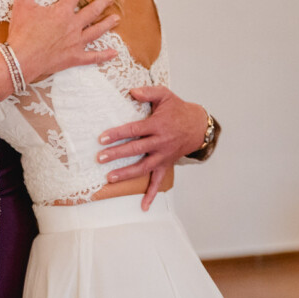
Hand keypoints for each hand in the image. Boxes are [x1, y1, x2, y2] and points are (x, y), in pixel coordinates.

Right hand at [6, 0, 118, 84]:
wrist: (22, 59)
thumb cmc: (22, 31)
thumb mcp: (22, 2)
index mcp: (62, 12)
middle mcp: (73, 26)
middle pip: (91, 12)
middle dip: (102, 4)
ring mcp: (75, 43)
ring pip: (96, 32)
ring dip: (106, 24)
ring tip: (116, 19)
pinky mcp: (74, 58)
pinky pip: (92, 57)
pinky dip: (103, 55)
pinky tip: (114, 53)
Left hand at [97, 86, 207, 209]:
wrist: (198, 126)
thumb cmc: (178, 109)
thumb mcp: (165, 95)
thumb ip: (148, 92)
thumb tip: (132, 91)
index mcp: (157, 125)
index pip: (134, 130)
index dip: (117, 134)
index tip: (102, 138)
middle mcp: (160, 142)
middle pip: (136, 150)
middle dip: (117, 154)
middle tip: (100, 158)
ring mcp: (163, 156)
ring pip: (144, 167)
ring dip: (127, 173)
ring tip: (110, 177)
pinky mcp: (166, 164)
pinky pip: (158, 181)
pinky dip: (152, 194)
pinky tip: (143, 206)